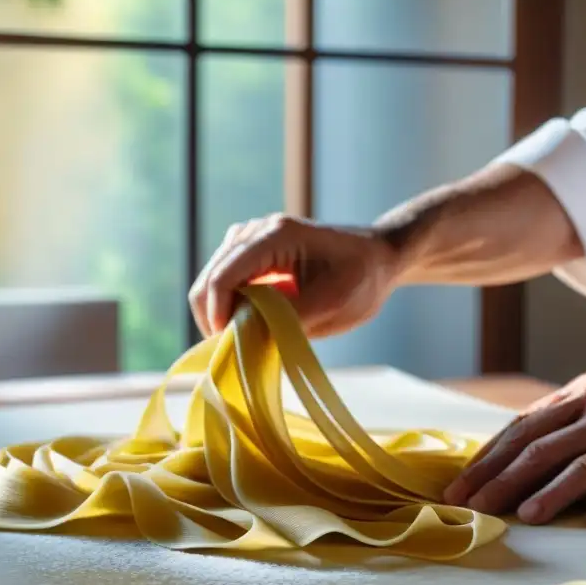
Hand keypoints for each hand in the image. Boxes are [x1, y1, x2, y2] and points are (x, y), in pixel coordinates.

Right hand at [189, 214, 401, 338]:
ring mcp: (248, 240)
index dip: (218, 316)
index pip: (224, 277)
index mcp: (276, 236)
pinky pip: (223, 286)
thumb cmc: (363, 278)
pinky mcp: (248, 255)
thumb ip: (290, 318)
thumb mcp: (334, 303)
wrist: (377, 257)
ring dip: (221, 317)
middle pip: (208, 281)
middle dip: (216, 320)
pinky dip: (229, 310)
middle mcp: (254, 231)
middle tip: (240, 353)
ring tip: (249, 342)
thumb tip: (248, 336)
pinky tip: (251, 329)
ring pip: (209, 285)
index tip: (231, 348)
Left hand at [442, 370, 585, 527]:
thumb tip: (511, 453)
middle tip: (472, 507)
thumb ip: (565, 421)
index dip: (488, 458)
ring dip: (550, 492)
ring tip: (523, 516)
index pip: (523, 428)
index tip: (459, 486)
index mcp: (583, 394)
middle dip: (501, 479)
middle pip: (542, 446)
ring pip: (584, 464)